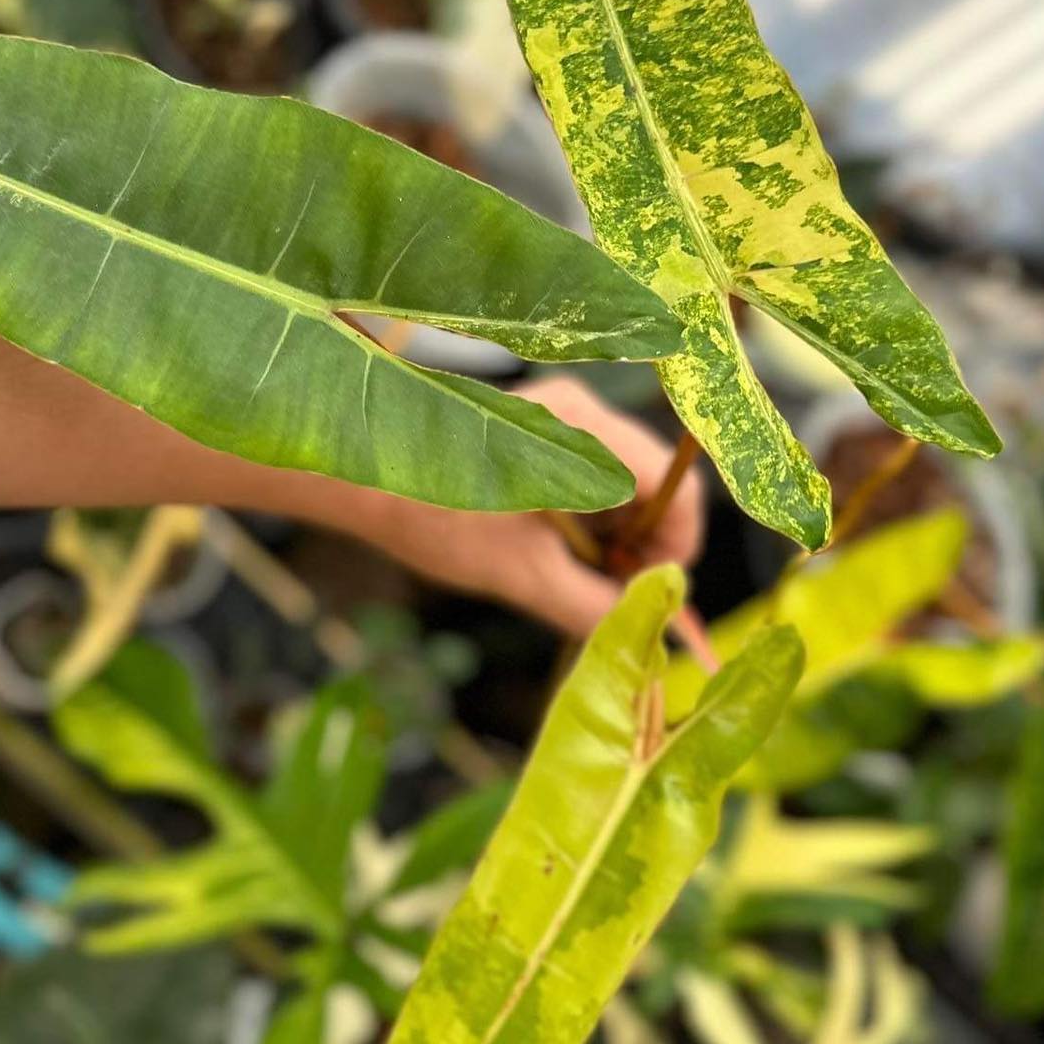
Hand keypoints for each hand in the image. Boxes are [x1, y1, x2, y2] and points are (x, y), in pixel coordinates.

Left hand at [337, 374, 704, 638]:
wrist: (364, 480)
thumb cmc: (437, 522)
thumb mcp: (522, 577)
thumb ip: (593, 607)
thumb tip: (651, 632)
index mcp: (587, 435)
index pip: (678, 488)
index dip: (679, 548)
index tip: (654, 594)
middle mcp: (586, 410)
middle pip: (660, 483)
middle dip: (648, 545)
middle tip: (617, 595)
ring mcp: (568, 413)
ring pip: (632, 481)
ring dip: (622, 534)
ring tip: (583, 578)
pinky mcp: (548, 426)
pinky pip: (601, 474)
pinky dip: (596, 517)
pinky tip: (562, 550)